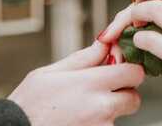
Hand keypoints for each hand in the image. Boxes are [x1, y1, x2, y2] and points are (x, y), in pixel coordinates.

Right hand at [8, 41, 144, 125]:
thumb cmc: (27, 104)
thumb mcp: (51, 72)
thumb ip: (84, 58)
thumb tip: (105, 43)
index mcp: (91, 84)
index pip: (134, 73)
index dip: (130, 69)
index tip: (119, 68)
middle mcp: (100, 108)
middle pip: (134, 98)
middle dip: (124, 93)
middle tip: (104, 91)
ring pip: (119, 116)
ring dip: (109, 111)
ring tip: (81, 108)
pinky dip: (97, 124)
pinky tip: (78, 120)